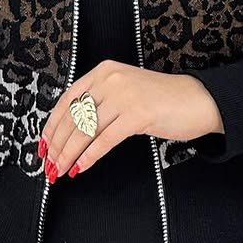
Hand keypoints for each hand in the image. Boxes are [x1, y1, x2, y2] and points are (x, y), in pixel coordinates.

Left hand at [37, 62, 223, 180]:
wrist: (198, 100)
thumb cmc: (162, 100)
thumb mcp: (125, 92)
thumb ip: (100, 103)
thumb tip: (71, 131)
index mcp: (103, 72)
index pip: (67, 100)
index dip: (52, 125)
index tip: (43, 144)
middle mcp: (110, 80)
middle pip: (73, 117)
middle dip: (58, 144)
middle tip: (50, 164)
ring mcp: (124, 96)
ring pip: (85, 130)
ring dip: (70, 154)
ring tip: (62, 170)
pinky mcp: (137, 114)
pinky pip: (105, 139)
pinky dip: (90, 156)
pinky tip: (81, 167)